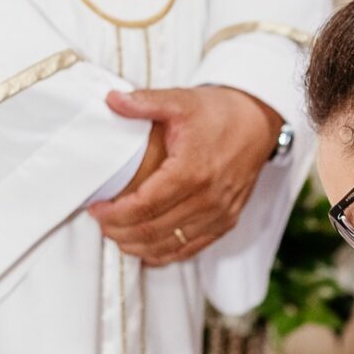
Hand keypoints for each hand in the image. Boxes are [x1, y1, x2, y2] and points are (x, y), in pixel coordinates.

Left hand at [89, 86, 281, 265]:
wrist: (257, 122)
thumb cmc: (219, 113)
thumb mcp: (180, 101)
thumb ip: (144, 102)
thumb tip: (111, 100)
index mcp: (192, 172)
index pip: (143, 207)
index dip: (114, 214)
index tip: (95, 209)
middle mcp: (208, 199)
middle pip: (153, 231)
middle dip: (119, 232)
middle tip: (101, 223)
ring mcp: (220, 214)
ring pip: (169, 245)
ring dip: (138, 245)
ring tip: (117, 234)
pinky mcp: (226, 222)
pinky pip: (190, 248)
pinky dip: (163, 253)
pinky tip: (145, 246)